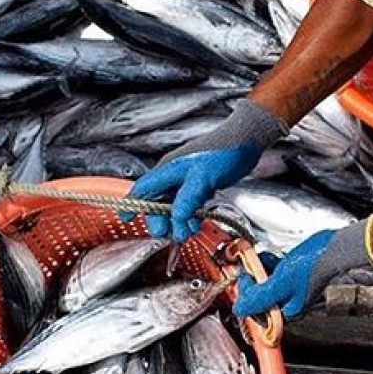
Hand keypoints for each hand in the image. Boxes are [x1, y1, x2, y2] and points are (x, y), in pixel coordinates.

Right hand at [129, 143, 263, 240]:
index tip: (126, 218)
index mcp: (168, 170)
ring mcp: (188, 180)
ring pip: (175, 205)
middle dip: (161, 220)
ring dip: (178, 221)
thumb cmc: (223, 151)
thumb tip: (175, 220)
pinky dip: (190, 216)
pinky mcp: (201, 184)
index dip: (133, 204)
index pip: (143, 188)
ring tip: (187, 232)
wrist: (246, 140)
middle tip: (167, 234)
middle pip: (158, 202)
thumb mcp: (203, 178)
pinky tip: (196, 224)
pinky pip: (189, 205)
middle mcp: (175, 175)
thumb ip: (187, 200)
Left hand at [233, 221, 369, 317]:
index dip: (247, 297)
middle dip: (254, 282)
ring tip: (260, 261)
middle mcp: (289, 303)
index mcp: (287, 312)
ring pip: (266, 284)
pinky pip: (275, 274)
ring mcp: (292, 289)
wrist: (331, 248)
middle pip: (261, 298)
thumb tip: (239, 309)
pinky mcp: (294, 276)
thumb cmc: (311, 266)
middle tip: (250, 269)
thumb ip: (258, 298)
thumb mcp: (279, 284)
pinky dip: (269, 265)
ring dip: (260, 271)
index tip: (244, 280)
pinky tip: (269, 257)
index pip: (258, 313)